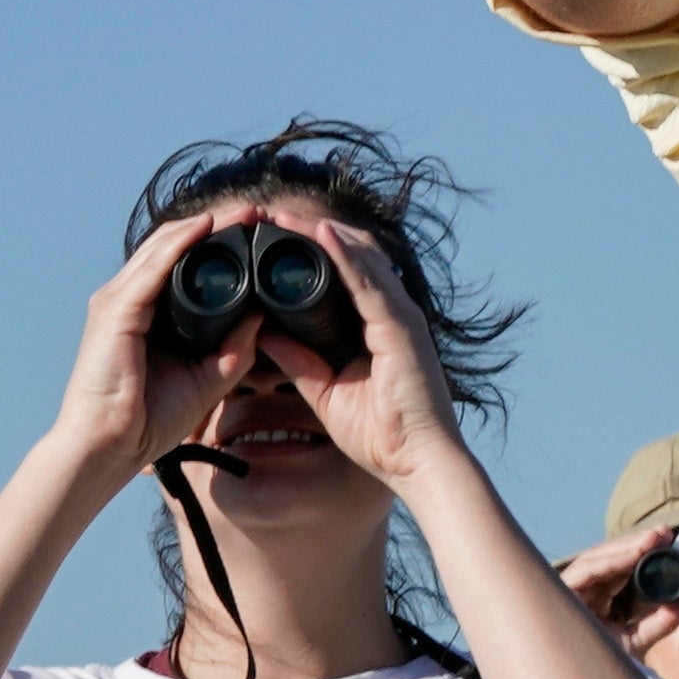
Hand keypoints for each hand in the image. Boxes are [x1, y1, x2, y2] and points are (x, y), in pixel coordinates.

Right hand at [53, 212, 257, 487]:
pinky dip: (182, 243)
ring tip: (247, 213)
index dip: (221, 242)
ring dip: (208, 225)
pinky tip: (209, 227)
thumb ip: (234, 349)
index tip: (261, 233)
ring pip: (166, 245)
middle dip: (220, 225)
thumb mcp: (206, 380)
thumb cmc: (147, 420)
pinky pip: (154, 267)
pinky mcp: (116, 310)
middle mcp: (129, 298)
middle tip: (260, 214)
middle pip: (176, 244)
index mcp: (148, 312)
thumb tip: (263, 316)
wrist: (107, 447)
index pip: (184, 261)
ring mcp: (118, 300)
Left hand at [268, 213, 471, 491]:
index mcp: (377, 325)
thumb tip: (261, 333)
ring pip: (360, 257)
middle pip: (353, 254)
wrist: (417, 461)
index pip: (345, 272)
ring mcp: (400, 316)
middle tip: (268, 218)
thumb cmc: (381, 434)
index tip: (270, 237)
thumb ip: (297, 361)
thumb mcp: (325, 391)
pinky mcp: (401, 327)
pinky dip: (343, 255)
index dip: (310, 249)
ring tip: (282, 217)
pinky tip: (318, 234)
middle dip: (310, 232)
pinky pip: (368, 282)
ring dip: (320, 233)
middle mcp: (393, 311)